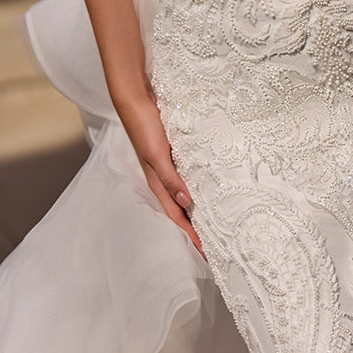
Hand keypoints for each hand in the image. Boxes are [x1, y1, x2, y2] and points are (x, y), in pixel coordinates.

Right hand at [115, 92, 205, 257]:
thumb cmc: (144, 127)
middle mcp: (163, 178)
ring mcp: (168, 167)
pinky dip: (197, 187)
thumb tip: (186, 203)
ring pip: (185, 195)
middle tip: (216, 243)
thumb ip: (170, 178)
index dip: (191, 235)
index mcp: (157, 183)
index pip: (177, 216)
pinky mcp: (173, 154)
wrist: (136, 100)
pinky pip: (187, 176)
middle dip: (196, 228)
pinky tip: (209, 187)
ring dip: (197, 209)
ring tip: (215, 221)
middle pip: (181, 210)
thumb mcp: (157, 155)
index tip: (206, 252)